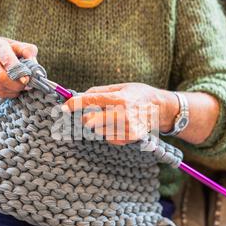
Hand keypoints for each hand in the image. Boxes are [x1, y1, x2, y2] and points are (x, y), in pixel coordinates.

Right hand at [0, 37, 37, 97]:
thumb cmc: (4, 50)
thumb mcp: (16, 45)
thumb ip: (28, 52)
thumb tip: (35, 68)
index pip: (7, 59)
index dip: (18, 71)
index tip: (27, 79)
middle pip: (1, 77)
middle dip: (17, 84)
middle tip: (27, 84)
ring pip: (0, 88)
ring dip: (14, 90)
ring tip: (21, 86)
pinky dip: (10, 93)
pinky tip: (14, 88)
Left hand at [61, 83, 178, 144]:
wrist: (161, 109)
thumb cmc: (140, 94)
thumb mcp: (121, 86)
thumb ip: (99, 92)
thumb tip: (80, 97)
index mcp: (120, 99)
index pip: (90, 101)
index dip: (74, 104)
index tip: (64, 107)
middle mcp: (123, 115)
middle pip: (90, 121)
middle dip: (86, 117)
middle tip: (91, 112)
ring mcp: (126, 129)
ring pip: (97, 131)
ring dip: (98, 125)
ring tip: (111, 117)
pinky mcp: (129, 139)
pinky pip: (108, 138)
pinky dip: (108, 132)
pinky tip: (118, 125)